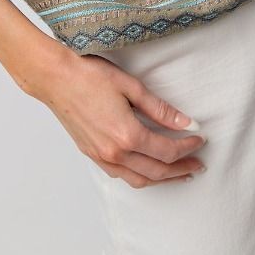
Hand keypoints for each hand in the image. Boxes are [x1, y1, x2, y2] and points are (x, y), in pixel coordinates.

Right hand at [27, 47, 207, 188]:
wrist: (55, 78)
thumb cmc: (89, 75)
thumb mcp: (130, 86)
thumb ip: (159, 109)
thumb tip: (185, 122)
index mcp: (127, 134)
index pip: (167, 150)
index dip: (187, 146)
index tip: (200, 137)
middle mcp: (114, 153)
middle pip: (157, 170)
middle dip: (181, 169)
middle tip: (199, 163)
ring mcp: (101, 157)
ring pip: (140, 179)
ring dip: (163, 179)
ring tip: (180, 173)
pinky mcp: (92, 155)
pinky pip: (122, 176)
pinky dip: (141, 177)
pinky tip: (149, 169)